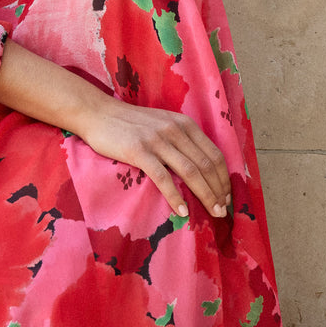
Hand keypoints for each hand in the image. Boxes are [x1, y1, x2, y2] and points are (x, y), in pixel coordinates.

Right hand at [77, 95, 231, 219]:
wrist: (98, 113)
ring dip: (205, 195)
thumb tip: (199, 166)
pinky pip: (163, 177)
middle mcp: (175, 130)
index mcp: (184, 124)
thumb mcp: (162, 124)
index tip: (227, 196)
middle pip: (207, 165)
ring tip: (212, 213)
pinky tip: (183, 211)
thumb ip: (180, 139)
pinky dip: (175, 196)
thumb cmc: (129, 123)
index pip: (214, 154)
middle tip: (223, 211)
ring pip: (191, 172)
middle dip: (219, 191)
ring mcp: (157, 140)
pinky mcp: (139, 152)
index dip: (225, 178)